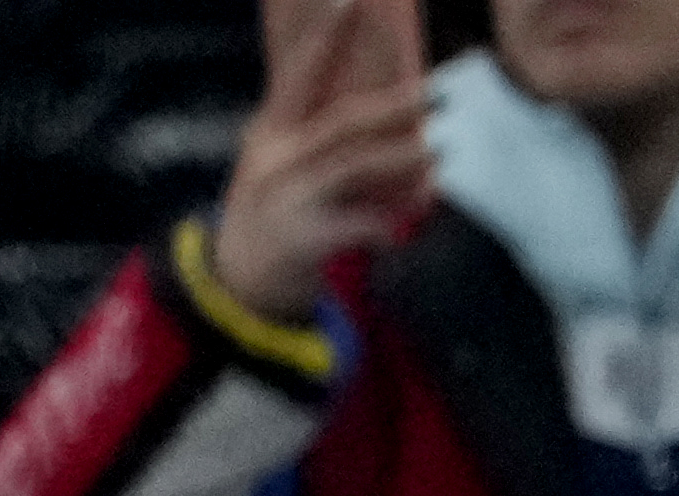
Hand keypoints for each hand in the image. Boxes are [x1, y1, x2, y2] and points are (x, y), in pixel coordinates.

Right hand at [203, 0, 438, 321]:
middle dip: (393, 105)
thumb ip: (312, 132)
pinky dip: (387, 223)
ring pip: (354, 166)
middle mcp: (275, 161)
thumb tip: (381, 102)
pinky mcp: (302, 240)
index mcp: (269, 133)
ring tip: (441, 149)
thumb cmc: (272, 212)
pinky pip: (359, 223)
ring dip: (402, 156)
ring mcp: (287, 199)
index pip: (298, 75)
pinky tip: (405, 223)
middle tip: (438, 91)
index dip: (323, 37)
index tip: (349, 0)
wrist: (238, 283)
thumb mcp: (276, 163)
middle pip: (342, 122)